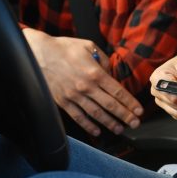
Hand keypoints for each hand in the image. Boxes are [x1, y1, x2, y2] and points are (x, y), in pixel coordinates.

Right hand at [23, 28, 141, 136]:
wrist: (38, 53)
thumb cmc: (64, 47)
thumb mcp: (88, 46)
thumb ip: (103, 60)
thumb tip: (110, 73)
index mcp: (95, 73)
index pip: (118, 92)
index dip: (130, 103)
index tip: (138, 110)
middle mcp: (86, 87)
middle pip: (110, 105)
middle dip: (125, 116)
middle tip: (135, 124)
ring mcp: (74, 96)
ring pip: (96, 114)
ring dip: (110, 123)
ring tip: (119, 129)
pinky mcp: (62, 102)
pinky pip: (78, 117)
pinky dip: (88, 126)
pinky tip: (97, 131)